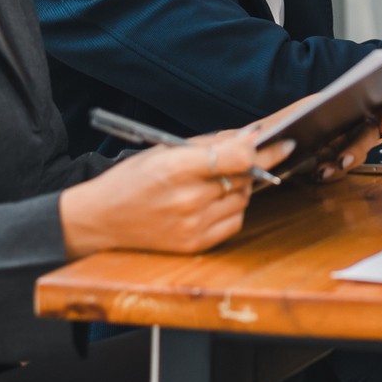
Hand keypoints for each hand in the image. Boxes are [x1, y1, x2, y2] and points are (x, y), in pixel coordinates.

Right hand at [59, 127, 289, 259]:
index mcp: (175, 168)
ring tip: (220, 180)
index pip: (237, 158)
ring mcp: (192, 226)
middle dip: (253, 165)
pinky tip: (216, 200)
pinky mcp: (195, 245)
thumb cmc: (131, 179)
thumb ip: (209, 144)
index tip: (282, 141)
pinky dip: (233, 209)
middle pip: (244, 178)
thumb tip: (251, 136)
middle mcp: (187, 200)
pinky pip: (235, 222)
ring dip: (242, 187)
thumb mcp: (163, 150)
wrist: (99, 220)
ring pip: (243, 199)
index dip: (263, 150)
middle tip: (255, 156)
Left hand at [247, 94, 381, 182]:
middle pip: (366, 134)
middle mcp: (339, 122)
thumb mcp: (271, 125)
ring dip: (343, 164)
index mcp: (333, 104)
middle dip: (358, 148)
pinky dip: (334, 171)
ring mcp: (336, 142)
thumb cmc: (263, 134)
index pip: (371, 103)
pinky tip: (319, 174)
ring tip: (323, 172)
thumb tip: (281, 127)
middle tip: (342, 161)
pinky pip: (341, 166)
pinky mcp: (331, 160)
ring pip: (355, 153)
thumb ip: (278, 127)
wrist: (254, 155)